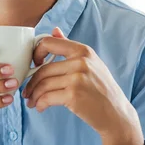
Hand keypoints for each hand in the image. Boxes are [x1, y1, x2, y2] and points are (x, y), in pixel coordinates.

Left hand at [22, 27, 144, 144]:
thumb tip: (54, 30)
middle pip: (43, 69)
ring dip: (34, 95)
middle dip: (31, 82)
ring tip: (32, 102)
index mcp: (83, 50)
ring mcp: (77, 78)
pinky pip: (47, 98)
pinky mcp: (73, 95)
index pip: (49, 43)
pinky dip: (40, 104)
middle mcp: (80, 61)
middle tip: (27, 92)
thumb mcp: (91, 63)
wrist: (116, 114)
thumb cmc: (101, 89)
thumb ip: (70, 48)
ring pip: (43, 84)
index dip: (36, 53)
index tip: (34, 65)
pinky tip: (40, 107)